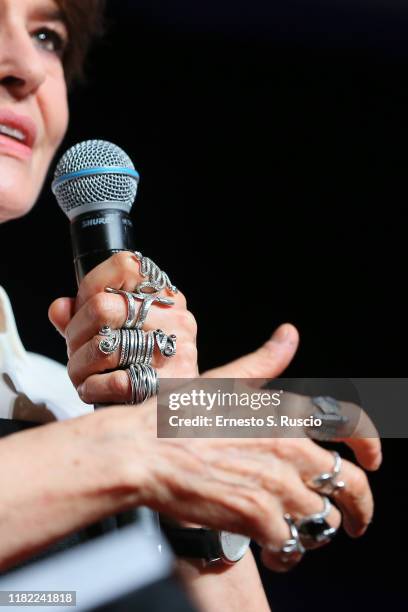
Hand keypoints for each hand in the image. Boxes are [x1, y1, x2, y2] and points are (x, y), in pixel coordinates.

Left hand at [49, 252, 197, 403]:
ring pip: (104, 346)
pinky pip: (116, 381)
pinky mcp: (171, 385)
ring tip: (82, 374)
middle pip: (103, 307)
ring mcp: (178, 350)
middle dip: (75, 333)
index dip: (89, 287)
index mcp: (166, 297)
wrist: (179, 407)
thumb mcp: (118, 331)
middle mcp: (177, 318)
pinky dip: (93, 388)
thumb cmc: (144, 365)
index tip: (82, 309)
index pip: (124, 265)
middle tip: (74, 350)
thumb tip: (60, 309)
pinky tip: (93, 389)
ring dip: (79, 365)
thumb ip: (84, 315)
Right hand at [106, 325, 380, 571]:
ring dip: (315, 530)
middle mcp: (289, 449)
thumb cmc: (177, 415)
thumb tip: (289, 334)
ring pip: (322, 520)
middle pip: (351, 486)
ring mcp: (275, 485)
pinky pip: (289, 545)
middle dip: (361, 508)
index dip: (371, 446)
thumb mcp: (225, 381)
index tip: (372, 463)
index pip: (351, 425)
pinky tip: (274, 551)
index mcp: (285, 414)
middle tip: (357, 521)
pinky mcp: (256, 518)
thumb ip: (264, 363)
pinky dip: (286, 553)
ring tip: (299, 532)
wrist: (141, 452)